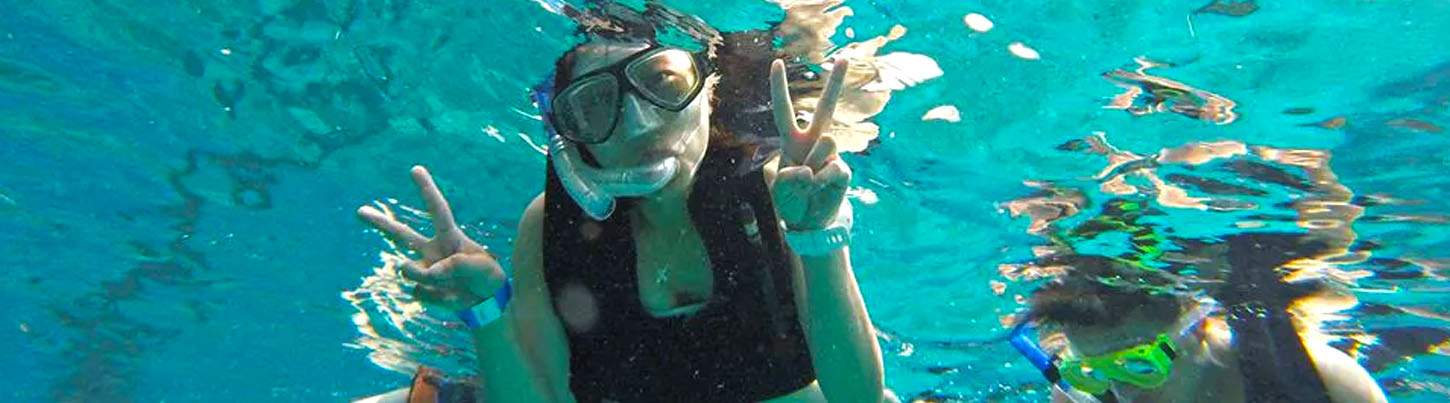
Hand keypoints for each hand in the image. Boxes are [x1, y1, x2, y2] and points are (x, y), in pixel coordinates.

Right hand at [357, 166, 505, 310]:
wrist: (484, 303)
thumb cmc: (486, 277)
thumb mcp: (482, 267)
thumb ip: (457, 265)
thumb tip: (430, 273)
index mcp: (449, 237)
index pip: (437, 210)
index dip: (427, 190)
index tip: (416, 169)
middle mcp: (432, 250)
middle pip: (402, 234)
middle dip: (380, 223)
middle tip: (360, 210)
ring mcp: (425, 269)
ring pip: (408, 269)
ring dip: (428, 278)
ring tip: (453, 285)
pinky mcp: (421, 288)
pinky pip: (420, 291)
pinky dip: (437, 297)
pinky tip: (451, 297)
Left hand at [770, 58, 852, 230]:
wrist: (809, 222)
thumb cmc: (791, 201)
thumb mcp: (779, 189)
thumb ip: (789, 178)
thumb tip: (809, 171)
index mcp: (792, 141)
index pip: (784, 110)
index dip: (779, 88)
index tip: (776, 62)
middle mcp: (814, 142)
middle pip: (826, 108)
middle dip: (836, 83)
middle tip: (846, 58)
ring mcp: (831, 155)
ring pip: (825, 143)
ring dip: (811, 166)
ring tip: (807, 185)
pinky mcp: (842, 170)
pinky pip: (831, 170)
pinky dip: (819, 184)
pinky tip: (819, 191)